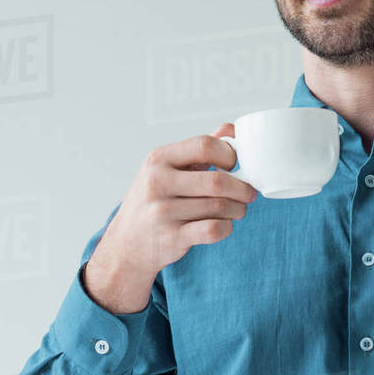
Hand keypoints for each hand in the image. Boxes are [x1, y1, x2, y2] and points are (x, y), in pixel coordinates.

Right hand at [87, 123, 259, 312]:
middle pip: (217, 180)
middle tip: (248, 193)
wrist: (126, 244)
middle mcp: (157, 183)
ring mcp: (163, 212)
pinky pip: (214, 229)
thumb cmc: (152, 201)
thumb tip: (231, 130)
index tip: (235, 165)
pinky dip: (227, 227)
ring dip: (238, 209)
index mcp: (158, 159)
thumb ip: (198, 150)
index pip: (204, 145)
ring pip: (220, 206)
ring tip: (237, 209)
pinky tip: (224, 224)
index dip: (229, 154)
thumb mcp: (166, 169)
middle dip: (242, 188)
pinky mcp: (172, 238)